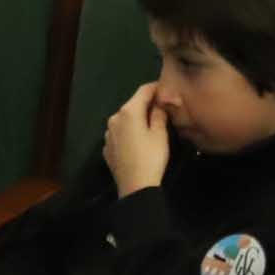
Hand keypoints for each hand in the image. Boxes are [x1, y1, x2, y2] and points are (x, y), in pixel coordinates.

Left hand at [102, 80, 172, 195]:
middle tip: (163, 108)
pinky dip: (129, 132)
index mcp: (128, 112)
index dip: (156, 87)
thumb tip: (159, 102)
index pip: (143, 91)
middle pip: (133, 105)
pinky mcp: (107, 147)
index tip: (167, 88)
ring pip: (125, 119)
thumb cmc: (151, 157)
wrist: (135, 187)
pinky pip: (120, 133)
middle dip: (147, 104)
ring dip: (137, 119)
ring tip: (151, 125)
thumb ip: (159, 113)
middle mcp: (114, 118)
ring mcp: (108, 133)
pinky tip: (138, 142)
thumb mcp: (160, 134)